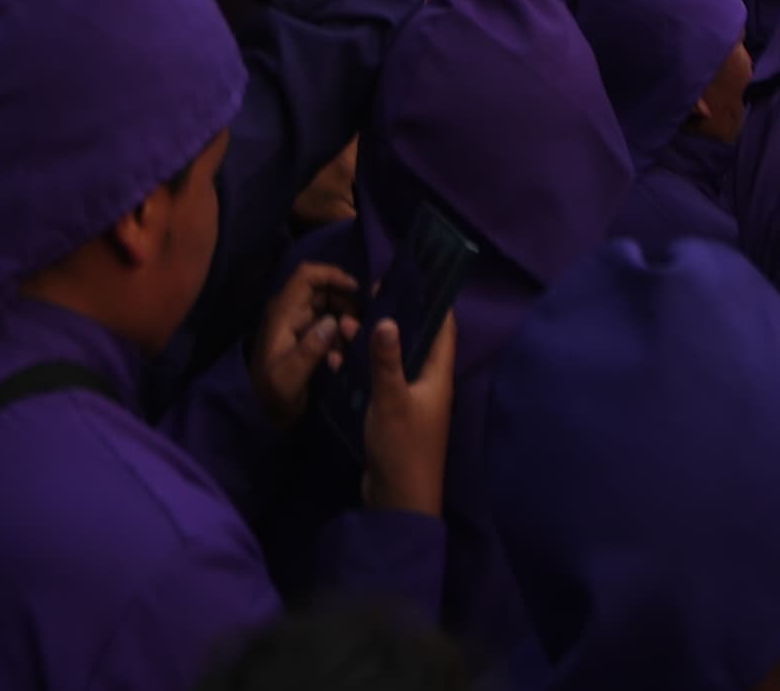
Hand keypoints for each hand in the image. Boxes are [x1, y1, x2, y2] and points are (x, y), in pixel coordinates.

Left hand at [251, 260, 362, 428]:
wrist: (260, 413)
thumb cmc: (272, 394)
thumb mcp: (291, 375)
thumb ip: (311, 349)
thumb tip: (333, 322)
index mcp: (283, 312)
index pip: (306, 275)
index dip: (332, 274)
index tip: (356, 289)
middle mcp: (290, 312)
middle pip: (323, 290)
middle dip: (345, 304)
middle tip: (358, 328)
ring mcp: (298, 325)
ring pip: (329, 308)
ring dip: (344, 323)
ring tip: (349, 346)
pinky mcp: (305, 339)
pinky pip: (328, 327)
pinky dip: (339, 337)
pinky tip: (339, 359)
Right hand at [356, 316, 452, 517]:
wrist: (397, 501)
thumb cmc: (403, 448)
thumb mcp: (392, 400)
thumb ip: (387, 360)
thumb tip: (387, 318)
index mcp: (437, 376)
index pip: (443, 328)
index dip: (431, 301)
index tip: (408, 278)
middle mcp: (427, 383)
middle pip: (414, 339)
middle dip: (391, 317)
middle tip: (365, 297)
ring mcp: (409, 399)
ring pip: (391, 359)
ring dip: (369, 342)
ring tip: (342, 324)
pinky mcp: (390, 414)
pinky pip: (376, 381)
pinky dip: (359, 367)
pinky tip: (336, 358)